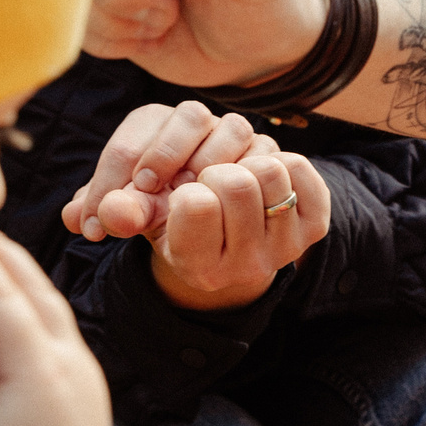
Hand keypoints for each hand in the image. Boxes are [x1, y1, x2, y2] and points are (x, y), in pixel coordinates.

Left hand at [61, 100, 279, 239]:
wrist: (207, 226)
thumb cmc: (160, 211)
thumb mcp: (131, 215)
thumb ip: (108, 212)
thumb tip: (75, 218)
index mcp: (153, 123)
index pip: (129, 142)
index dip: (109, 183)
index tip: (95, 226)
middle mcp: (198, 119)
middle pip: (188, 116)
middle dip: (165, 155)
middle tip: (147, 195)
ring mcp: (240, 134)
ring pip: (234, 129)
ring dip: (212, 167)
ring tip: (192, 201)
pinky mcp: (273, 154)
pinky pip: (272, 156)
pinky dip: (255, 178)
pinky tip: (234, 209)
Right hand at [61, 102, 331, 310]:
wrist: (224, 242)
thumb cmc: (172, 216)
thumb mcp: (141, 215)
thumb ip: (120, 211)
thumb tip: (112, 211)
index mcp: (200, 267)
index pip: (196, 205)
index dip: (174, 178)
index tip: (163, 183)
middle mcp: (247, 266)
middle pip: (237, 182)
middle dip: (210, 166)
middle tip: (198, 176)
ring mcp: (285, 246)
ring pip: (270, 169)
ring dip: (241, 158)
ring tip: (225, 173)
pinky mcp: (313, 224)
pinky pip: (300, 167)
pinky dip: (276, 159)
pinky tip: (256, 173)